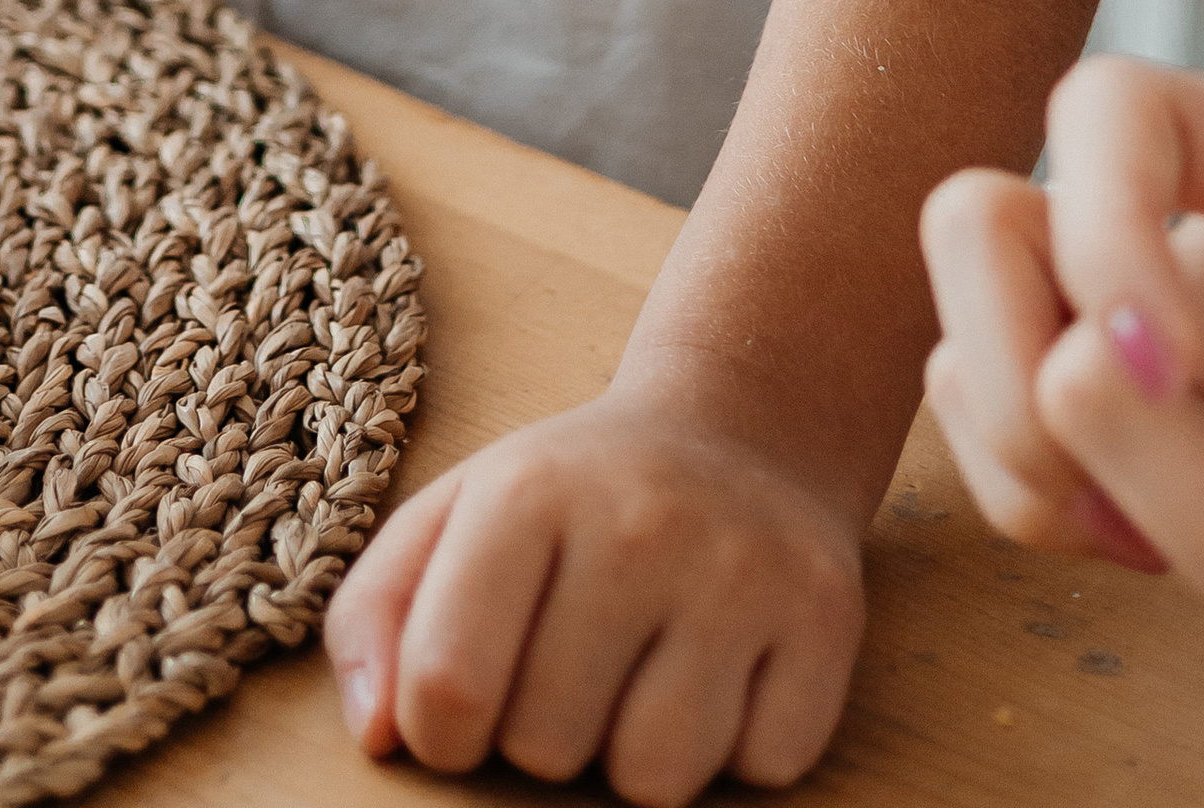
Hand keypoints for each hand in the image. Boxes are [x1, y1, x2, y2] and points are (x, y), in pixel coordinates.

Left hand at [322, 390, 864, 801]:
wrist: (740, 430)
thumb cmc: (571, 502)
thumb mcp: (454, 517)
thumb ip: (378, 618)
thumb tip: (380, 734)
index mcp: (525, 494)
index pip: (447, 687)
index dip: (442, 731)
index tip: (466, 701)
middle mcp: (637, 524)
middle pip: (548, 748)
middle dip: (547, 731)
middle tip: (577, 656)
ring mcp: (740, 571)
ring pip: (655, 779)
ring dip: (637, 752)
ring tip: (644, 668)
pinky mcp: (825, 618)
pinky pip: (760, 770)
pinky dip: (737, 746)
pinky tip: (726, 667)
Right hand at [923, 56, 1203, 673]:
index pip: (1120, 112)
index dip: (1101, 225)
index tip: (1166, 368)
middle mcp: (1203, 248)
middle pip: (983, 229)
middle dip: (1054, 398)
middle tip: (1179, 511)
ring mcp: (1154, 355)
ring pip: (971, 365)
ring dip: (1075, 502)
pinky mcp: (1134, 456)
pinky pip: (1008, 461)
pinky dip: (1067, 536)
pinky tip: (1199, 572)